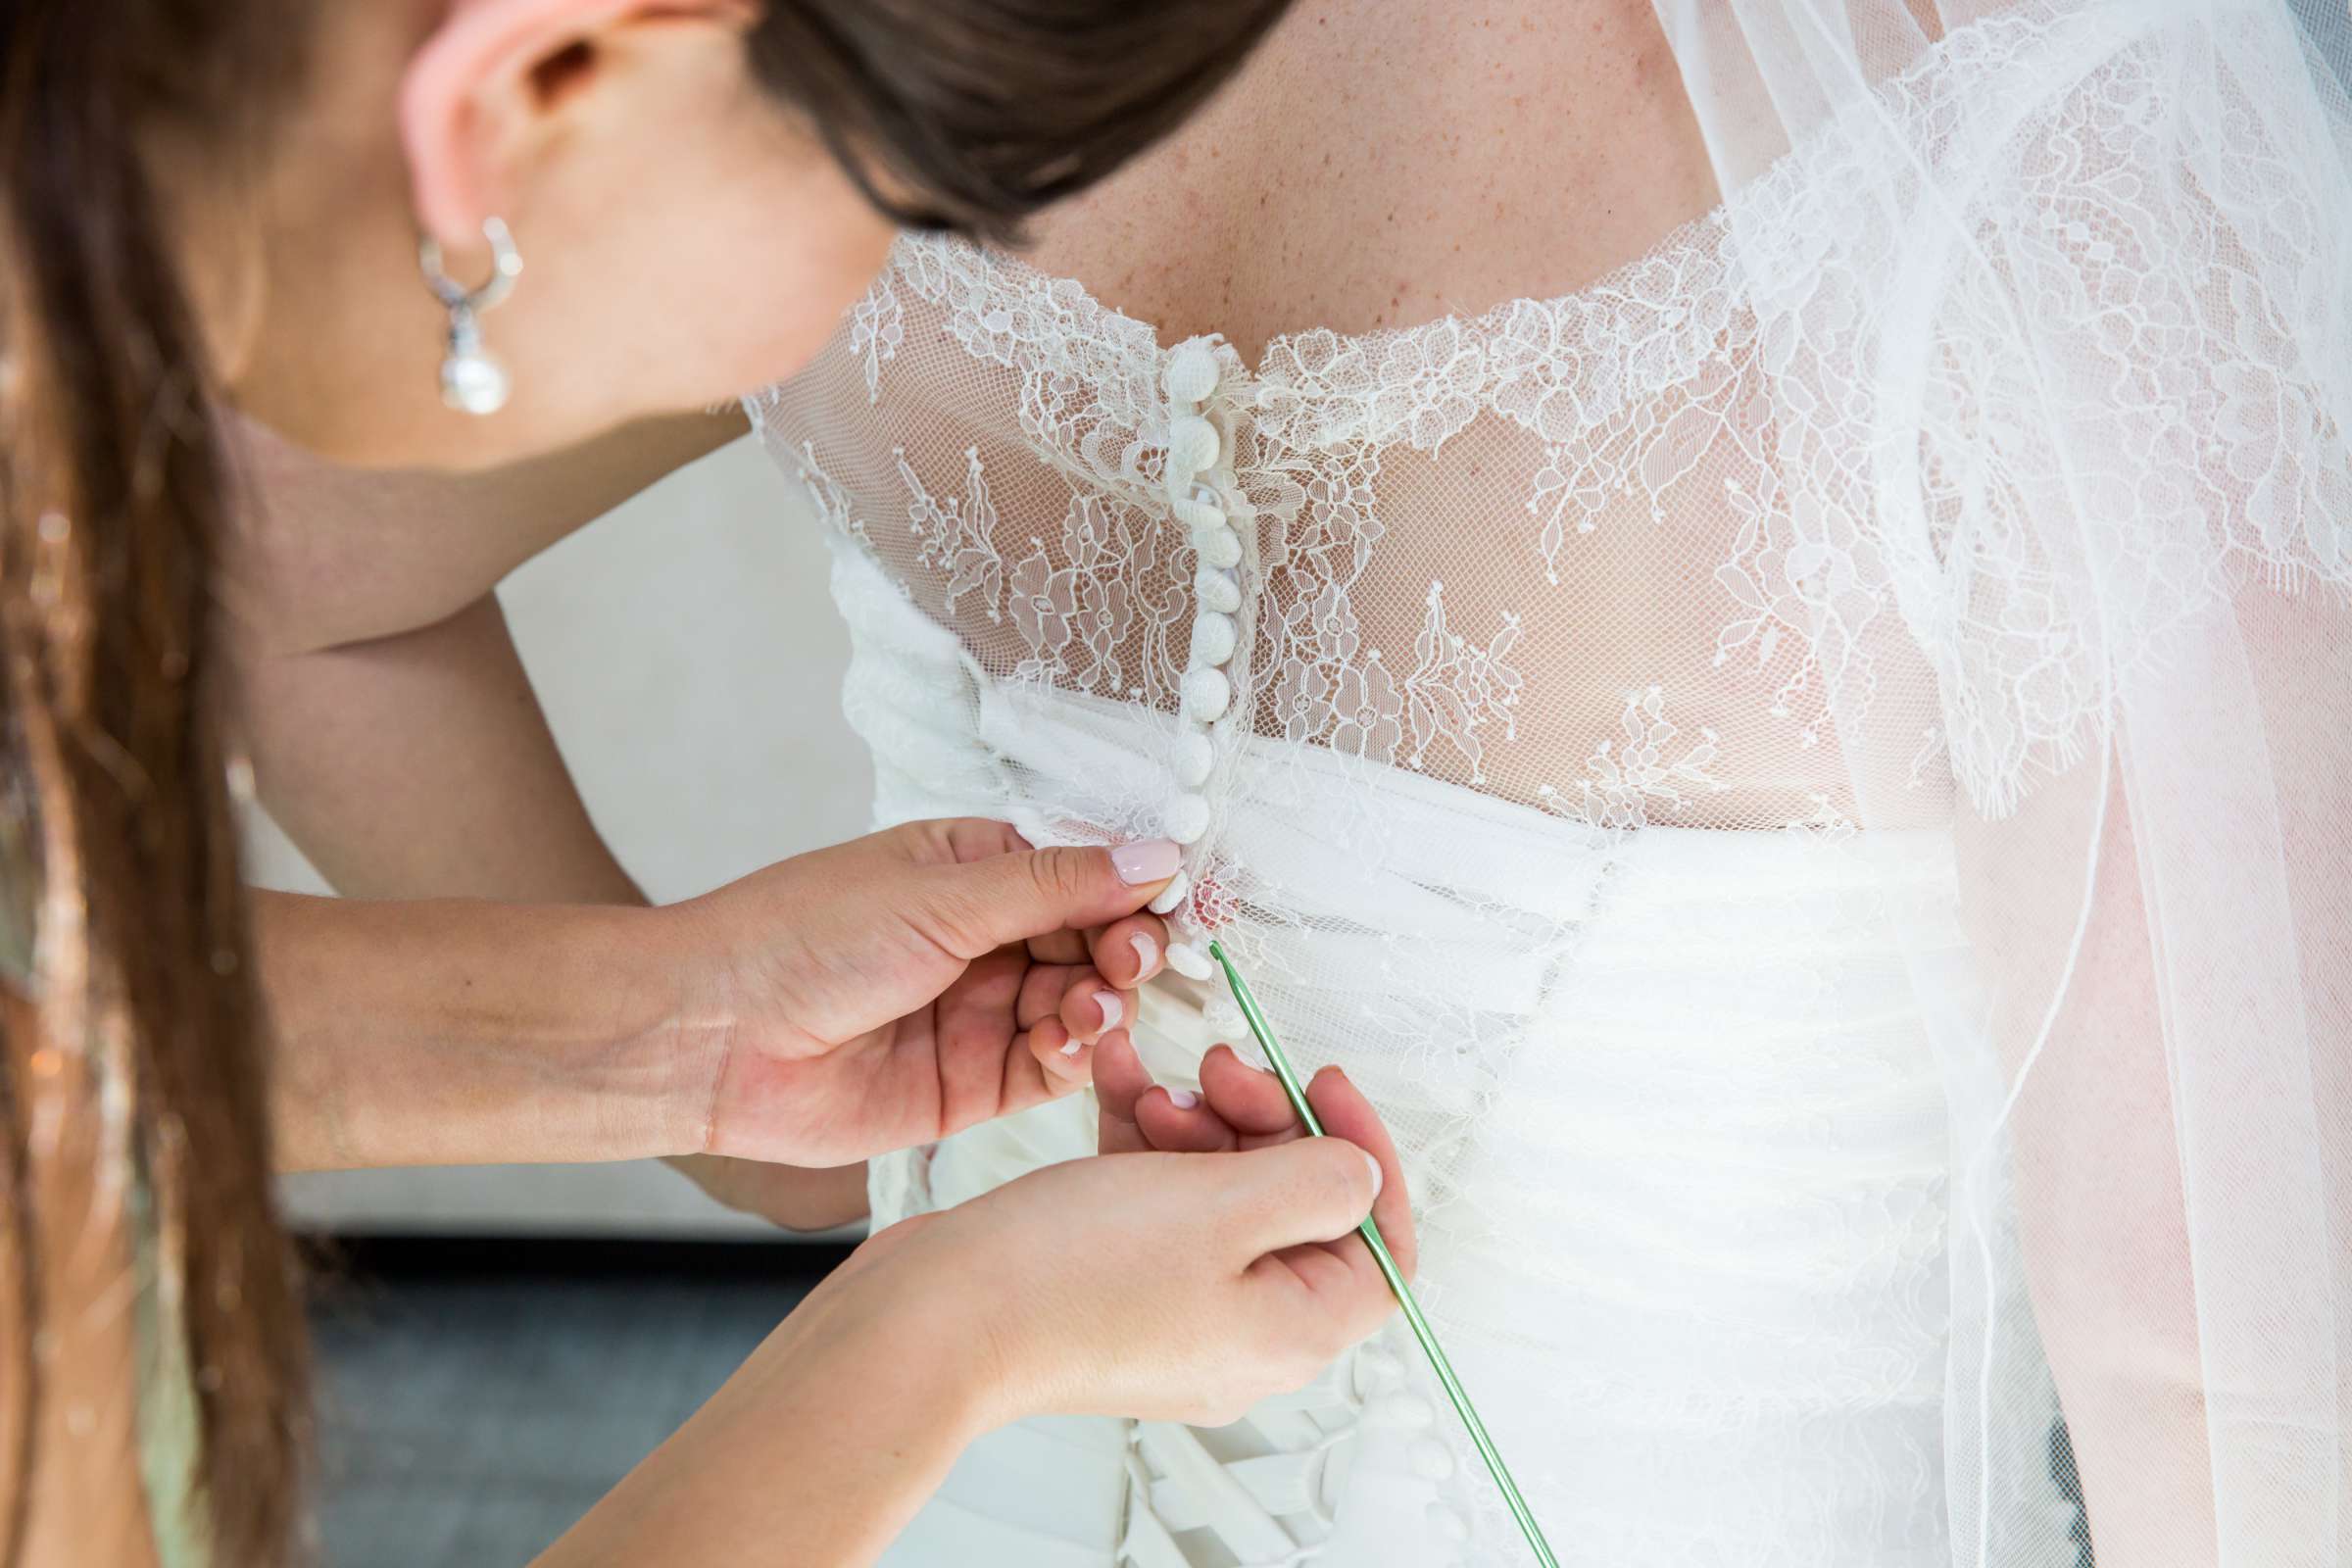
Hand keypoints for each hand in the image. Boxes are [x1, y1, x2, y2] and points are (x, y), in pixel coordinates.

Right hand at [544, 1061, 1411, 1567]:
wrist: (935, 1315)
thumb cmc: (1070, 1278)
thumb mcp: (1226, 1206)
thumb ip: (1318, 1180)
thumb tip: (1363, 1172)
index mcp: (1289, 1330)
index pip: (1378, 1247)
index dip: (1364, 1153)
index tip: (1324, 1085)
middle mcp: (1237, 1327)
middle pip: (1293, 1202)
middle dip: (1262, 1118)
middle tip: (1224, 1068)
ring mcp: (1169, 1302)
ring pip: (1217, 1186)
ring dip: (1196, 1117)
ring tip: (1155, 1084)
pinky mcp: (1109, 1276)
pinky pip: (1150, 1191)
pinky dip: (1141, 1133)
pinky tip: (1116, 1077)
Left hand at [663, 819, 1175, 1166]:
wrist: (710, 1038)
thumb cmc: (799, 938)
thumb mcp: (940, 895)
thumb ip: (1055, 884)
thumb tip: (1155, 856)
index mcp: (974, 869)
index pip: (1083, 873)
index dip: (1134, 889)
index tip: (1179, 901)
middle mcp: (984, 940)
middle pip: (1093, 944)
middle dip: (1124, 950)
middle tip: (1134, 957)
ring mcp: (979, 1014)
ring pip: (1080, 1009)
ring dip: (1100, 1005)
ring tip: (1086, 1007)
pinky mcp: (969, 1086)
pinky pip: (1049, 1071)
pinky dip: (1072, 1059)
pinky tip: (1065, 1045)